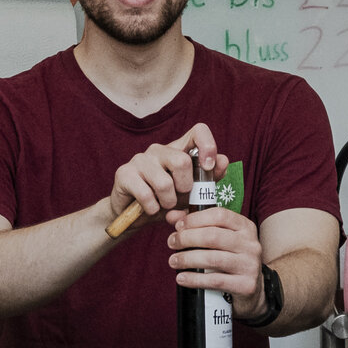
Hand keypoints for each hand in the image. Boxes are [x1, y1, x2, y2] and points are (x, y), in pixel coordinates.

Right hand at [107, 122, 227, 228]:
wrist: (134, 217)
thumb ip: (209, 179)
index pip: (198, 131)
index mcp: (178, 149)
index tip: (208, 167)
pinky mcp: (124, 173)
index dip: (208, 146)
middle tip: (178, 197)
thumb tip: (224, 161)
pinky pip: (146, 195)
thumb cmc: (166, 201)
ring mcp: (140, 159)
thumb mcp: (191, 193)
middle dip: (185, 188)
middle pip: (182, 161)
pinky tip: (150, 209)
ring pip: (164, 183)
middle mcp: (159, 150)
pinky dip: (152, 209)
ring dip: (168, 202)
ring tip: (163, 205)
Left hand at [164, 205, 264, 319]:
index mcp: (245, 227)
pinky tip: (181, 278)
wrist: (251, 289)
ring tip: (173, 261)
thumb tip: (171, 216)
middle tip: (172, 243)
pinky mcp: (246, 285)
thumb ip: (196, 224)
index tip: (179, 226)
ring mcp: (250, 265)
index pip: (219, 215)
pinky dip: (194, 279)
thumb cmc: (230, 258)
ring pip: (212, 259)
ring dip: (187, 259)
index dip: (195, 219)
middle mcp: (250, 244)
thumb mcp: (219, 238)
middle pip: (213, 236)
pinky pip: (215, 281)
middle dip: (187, 238)